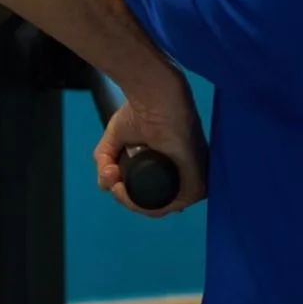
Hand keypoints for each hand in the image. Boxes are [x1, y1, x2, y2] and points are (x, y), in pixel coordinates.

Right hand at [96, 74, 207, 216]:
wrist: (151, 95)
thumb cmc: (137, 111)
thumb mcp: (113, 143)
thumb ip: (105, 164)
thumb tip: (106, 185)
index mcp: (171, 167)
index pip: (152, 195)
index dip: (128, 196)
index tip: (112, 183)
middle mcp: (184, 175)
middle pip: (156, 204)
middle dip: (129, 202)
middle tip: (113, 185)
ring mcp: (192, 179)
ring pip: (163, 207)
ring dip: (135, 204)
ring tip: (118, 187)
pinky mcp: (197, 180)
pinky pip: (174, 204)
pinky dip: (148, 205)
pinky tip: (128, 191)